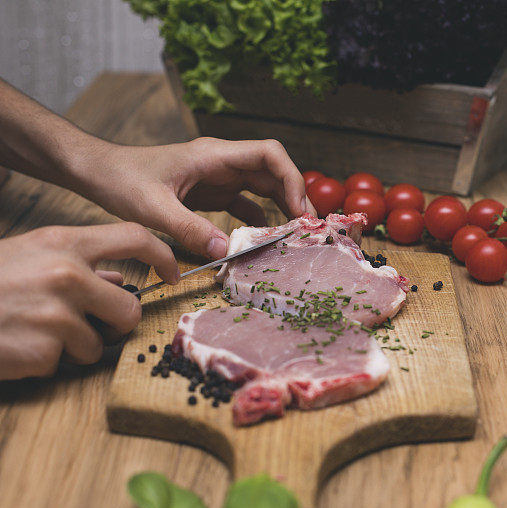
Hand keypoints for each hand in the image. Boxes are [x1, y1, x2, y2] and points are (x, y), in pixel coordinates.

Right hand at [0, 223, 178, 379]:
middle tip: (92, 324)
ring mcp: (57, 314)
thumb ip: (78, 262)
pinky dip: (46, 361)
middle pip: (129, 308)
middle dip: (116, 323)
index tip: (172, 273)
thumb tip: (119, 277)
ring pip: (98, 343)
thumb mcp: (29, 255)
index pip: (134, 236)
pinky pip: (64, 363)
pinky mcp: (44, 350)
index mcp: (63, 243)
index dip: (162, 255)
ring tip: (36, 331)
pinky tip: (20, 345)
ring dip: (74, 346)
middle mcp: (67, 275)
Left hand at [80, 137, 314, 259]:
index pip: (269, 154)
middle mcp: (222, 162)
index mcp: (214, 155)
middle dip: (295, 197)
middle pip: (274, 172)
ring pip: (263, 187)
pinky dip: (258, 219)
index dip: (291, 178)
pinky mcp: (210, 193)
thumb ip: (189, 230)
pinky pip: (245, 203)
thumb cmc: (120, 179)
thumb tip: (227, 253)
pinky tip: (262, 239)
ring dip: (281, 208)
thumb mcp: (152, 207)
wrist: (97, 172)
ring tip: (295, 235)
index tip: (298, 210)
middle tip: (308, 229)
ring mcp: (218, 177)